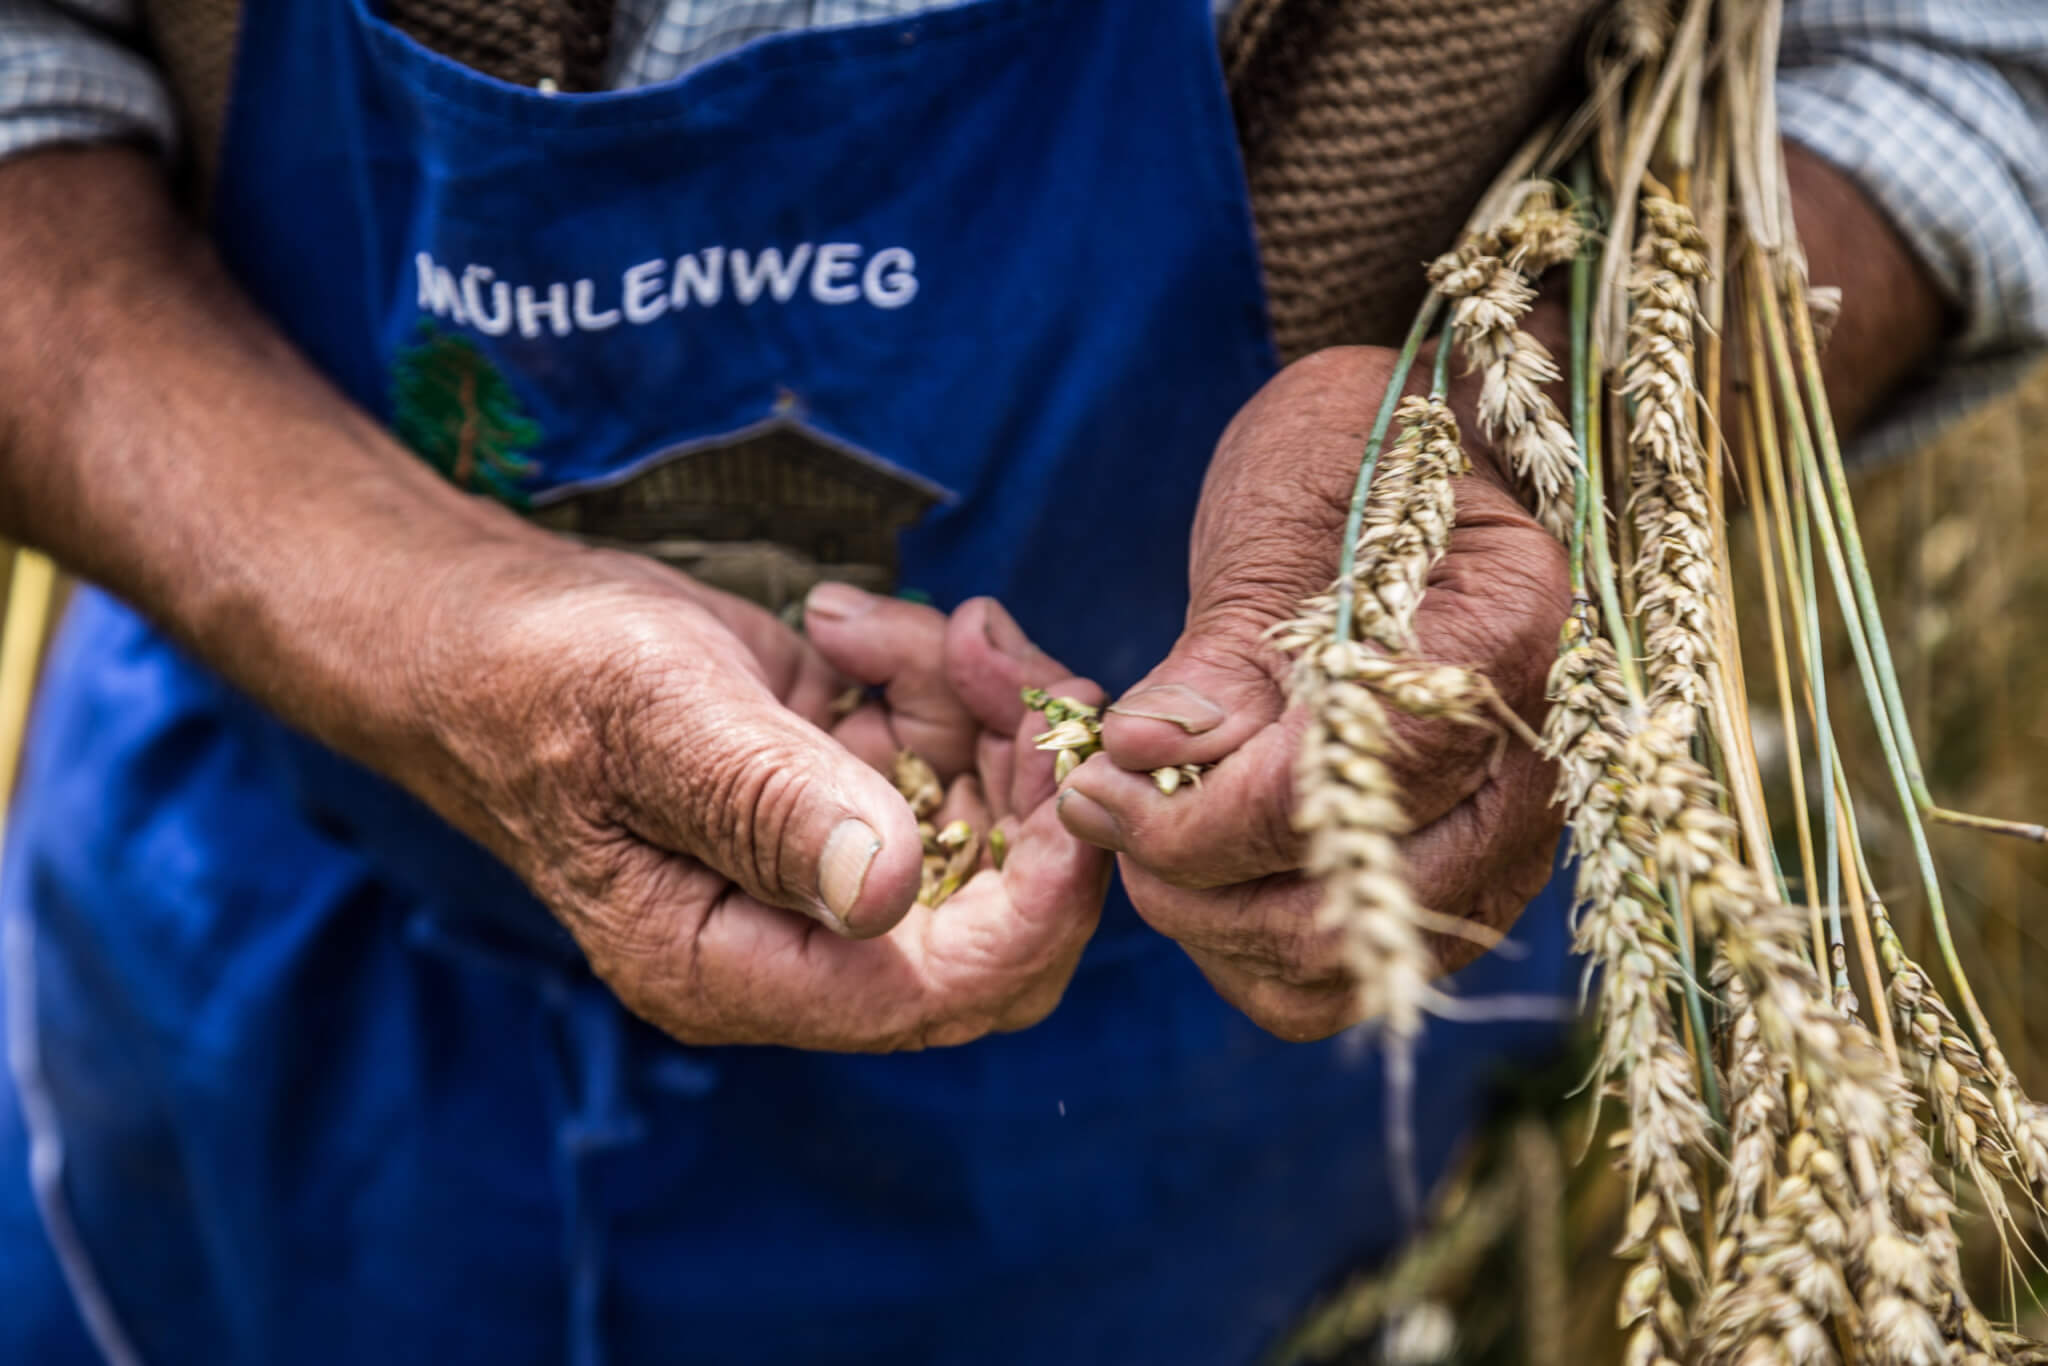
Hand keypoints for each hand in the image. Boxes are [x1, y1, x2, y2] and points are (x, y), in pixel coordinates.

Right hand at [394, 546, 1107, 1050]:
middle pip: (998, 920)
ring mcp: (828, 867)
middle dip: (1037, 796)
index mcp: (735, 968)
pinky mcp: (846, 791)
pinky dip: (939, 682)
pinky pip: (949, 754)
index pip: (938, 992)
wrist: (487, 628)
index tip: (1071, 784)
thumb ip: (769, 807)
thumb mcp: (655, 722)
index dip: (1037, 906)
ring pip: (992, 823)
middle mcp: (795, 940)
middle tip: (1018, 674)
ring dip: (986, 710)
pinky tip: (857, 625)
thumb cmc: (541, 677)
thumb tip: (891, 888)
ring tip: (915, 626)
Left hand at [1050, 346, 1570, 1041]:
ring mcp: (1516, 832)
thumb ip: (1226, 646)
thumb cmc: (1359, 458)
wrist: (1437, 455)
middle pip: (1346, 903)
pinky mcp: (1472, 874)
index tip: (1095, 782)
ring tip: (1144, 838)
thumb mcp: (1283, 510)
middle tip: (1101, 809)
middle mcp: (1539, 755)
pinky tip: (1201, 877)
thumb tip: (1144, 753)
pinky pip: (1359, 976)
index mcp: (1507, 632)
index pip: (1341, 785)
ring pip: (1348, 966)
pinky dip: (1260, 957)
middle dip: (1190, 880)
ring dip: (1216, 929)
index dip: (1194, 815)